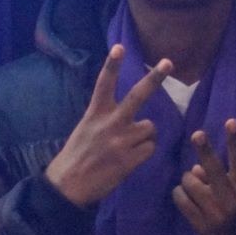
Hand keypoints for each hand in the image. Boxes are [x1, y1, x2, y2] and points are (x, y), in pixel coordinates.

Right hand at [46, 46, 170, 207]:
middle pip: (138, 96)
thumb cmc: (77, 155)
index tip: (119, 47)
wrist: (67, 187)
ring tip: (127, 146)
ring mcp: (121, 140)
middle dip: (154, 78)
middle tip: (168, 62)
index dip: (111, 65)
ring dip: (144, 135)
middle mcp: (110, 123)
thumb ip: (105, 118)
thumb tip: (131, 114)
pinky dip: (144, 152)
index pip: (103, 84)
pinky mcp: (130, 159)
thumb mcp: (86, 129)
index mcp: (95, 114)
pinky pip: (150, 148)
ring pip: (150, 127)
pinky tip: (130, 160)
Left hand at [173, 119, 235, 234]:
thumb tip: (197, 167)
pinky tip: (183, 195)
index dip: (235, 140)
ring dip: (188, 180)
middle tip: (197, 134)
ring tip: (193, 185)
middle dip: (205, 150)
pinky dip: (179, 194)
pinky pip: (182, 200)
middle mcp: (231, 198)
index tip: (231, 121)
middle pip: (214, 169)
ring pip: (191, 183)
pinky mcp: (201, 225)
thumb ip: (222, 177)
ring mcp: (215, 212)